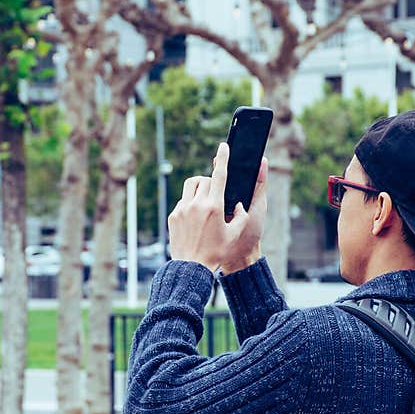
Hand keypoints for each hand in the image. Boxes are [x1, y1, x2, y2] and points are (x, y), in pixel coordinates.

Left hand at [168, 142, 267, 272]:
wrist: (192, 267)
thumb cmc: (217, 253)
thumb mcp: (235, 235)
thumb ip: (241, 216)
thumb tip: (239, 204)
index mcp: (214, 206)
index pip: (220, 175)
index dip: (223, 158)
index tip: (223, 146)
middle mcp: (197, 204)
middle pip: (205, 180)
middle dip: (212, 183)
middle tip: (216, 196)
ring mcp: (183, 209)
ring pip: (191, 186)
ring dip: (199, 188)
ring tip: (204, 202)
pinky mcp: (173, 215)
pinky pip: (183, 201)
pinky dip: (190, 204)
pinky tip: (195, 219)